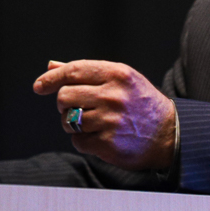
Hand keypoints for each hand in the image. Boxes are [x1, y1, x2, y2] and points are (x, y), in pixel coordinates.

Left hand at [33, 60, 175, 171]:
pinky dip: (83, 140)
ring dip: (72, 123)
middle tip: (77, 107)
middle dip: (64, 104)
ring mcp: (111, 121)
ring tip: (90, 123)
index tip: (39, 86)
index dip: (51, 78)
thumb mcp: (121, 79)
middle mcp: (114, 95)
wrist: (169, 133)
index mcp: (118, 74)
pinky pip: (77, 141)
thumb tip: (51, 66)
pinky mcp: (109, 143)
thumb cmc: (141, 103)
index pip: (74, 71)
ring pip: (68, 120)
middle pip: (65, 96)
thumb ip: (87, 72)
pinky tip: (99, 136)